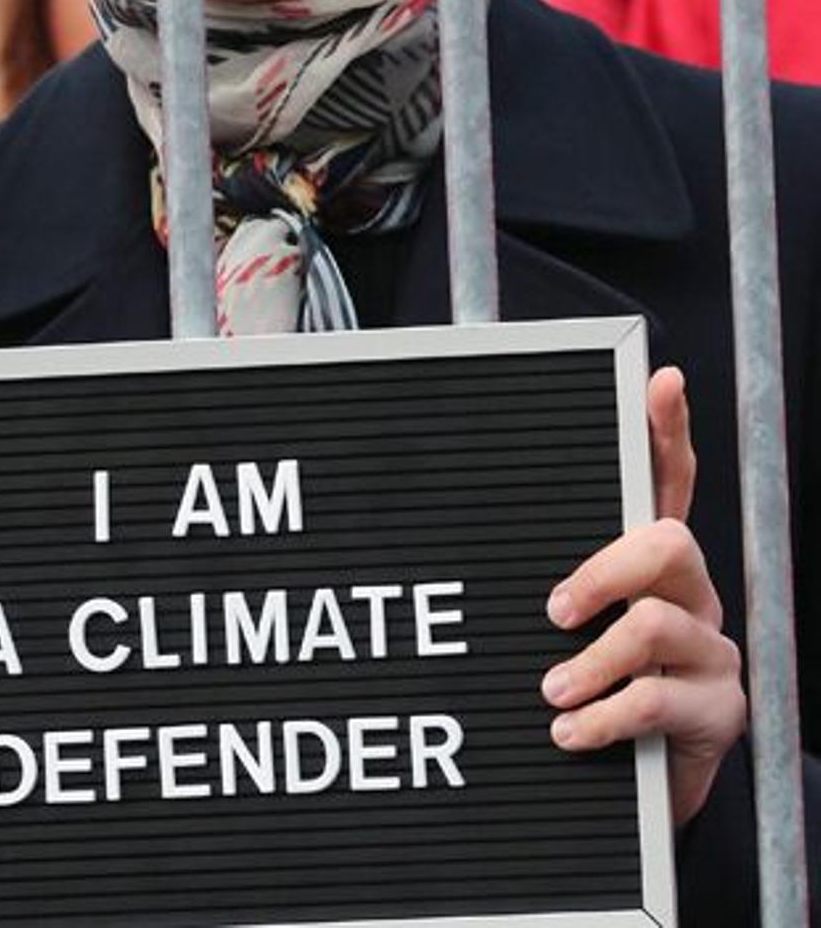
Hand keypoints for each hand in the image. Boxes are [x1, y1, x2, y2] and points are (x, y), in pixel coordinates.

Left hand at [541, 366, 745, 824]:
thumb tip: (457, 514)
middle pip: (669, 542)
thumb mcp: (562, 629)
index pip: (668, 482)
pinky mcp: (718, 709)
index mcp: (649, 564)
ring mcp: (710, 649)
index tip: (661, 381)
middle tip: (554, 609)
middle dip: (605, 570)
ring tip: (550, 692)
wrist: (627, 794)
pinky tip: (569, 732)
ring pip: (656, 625)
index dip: (668, 431)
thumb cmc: (585, 691)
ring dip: (591, 662)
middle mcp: (689, 594)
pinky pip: (657, 699)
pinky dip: (601, 718)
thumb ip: (535, 573)